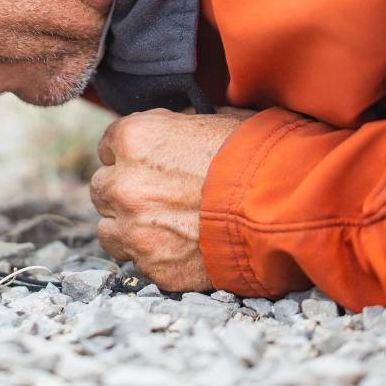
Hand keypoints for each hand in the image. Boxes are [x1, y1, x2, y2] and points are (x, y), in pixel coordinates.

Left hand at [91, 107, 252, 291]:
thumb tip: (171, 130)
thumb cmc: (257, 155)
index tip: (148, 163)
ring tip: (163, 226)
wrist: (284, 207)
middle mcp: (124, 183)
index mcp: (135, 138)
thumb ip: (177, 127)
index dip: (129, 155)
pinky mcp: (154, 266)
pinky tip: (182, 248)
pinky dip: (154, 257)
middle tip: (157, 196)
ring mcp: (135, 229)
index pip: (107, 146)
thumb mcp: (214, 119)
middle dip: (125, 191)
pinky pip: (137, 263)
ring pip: (108, 230)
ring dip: (129, 228)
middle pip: (101, 189)